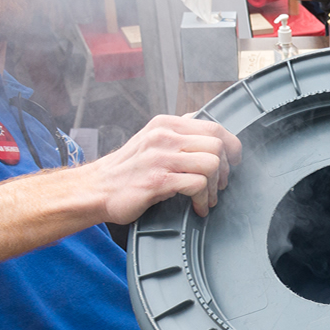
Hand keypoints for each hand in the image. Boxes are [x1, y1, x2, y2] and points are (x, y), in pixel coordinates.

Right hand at [89, 113, 241, 221]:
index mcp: (165, 124)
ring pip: (211, 163)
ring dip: (215, 187)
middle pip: (217, 145)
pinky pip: (197, 185)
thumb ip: (175, 132)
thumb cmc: (127, 169)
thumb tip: (198, 121)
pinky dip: (203, 199)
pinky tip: (198, 208)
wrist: (97, 189)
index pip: (213, 127)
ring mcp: (160, 158)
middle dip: (225, 169)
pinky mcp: (157, 181)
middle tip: (218, 185)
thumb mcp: (150, 140)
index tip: (233, 162)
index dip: (231, 146)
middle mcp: (164, 136)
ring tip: (207, 198)